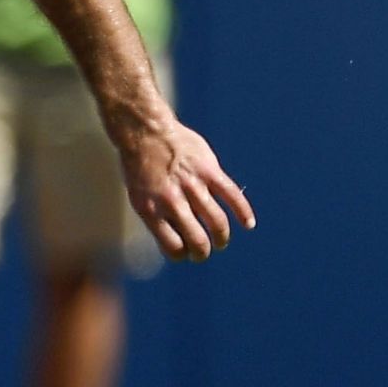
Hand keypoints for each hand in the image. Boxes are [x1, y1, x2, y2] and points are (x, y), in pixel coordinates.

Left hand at [121, 120, 255, 260]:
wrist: (145, 131)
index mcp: (150, 210)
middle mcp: (172, 202)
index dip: (182, 254)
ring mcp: (192, 186)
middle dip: (204, 252)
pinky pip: (232, 196)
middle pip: (198, 240)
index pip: (173, 247)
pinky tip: (248, 224)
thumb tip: (176, 240)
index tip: (184, 252)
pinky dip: (243, 212)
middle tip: (204, 252)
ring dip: (222, 237)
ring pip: (217, 222)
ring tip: (220, 241)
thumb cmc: (140, 166)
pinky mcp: (209, 171)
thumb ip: (158, 215)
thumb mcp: (139, 195)